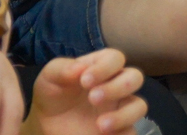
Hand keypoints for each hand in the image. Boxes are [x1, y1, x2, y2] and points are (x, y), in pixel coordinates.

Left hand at [31, 49, 147, 134]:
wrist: (47, 126)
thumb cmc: (52, 95)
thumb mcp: (49, 78)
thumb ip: (62, 69)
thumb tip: (80, 68)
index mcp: (102, 66)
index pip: (115, 58)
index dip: (104, 67)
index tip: (84, 81)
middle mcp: (116, 85)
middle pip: (135, 78)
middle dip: (117, 87)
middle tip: (92, 99)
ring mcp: (120, 109)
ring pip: (139, 106)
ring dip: (124, 115)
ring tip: (100, 125)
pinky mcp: (119, 131)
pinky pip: (131, 132)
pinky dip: (122, 133)